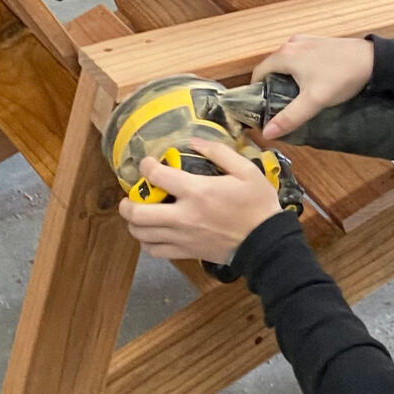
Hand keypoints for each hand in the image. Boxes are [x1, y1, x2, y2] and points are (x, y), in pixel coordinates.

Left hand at [118, 137, 283, 263]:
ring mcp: (183, 237)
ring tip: (140, 214)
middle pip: (138, 213)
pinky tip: (153, 233)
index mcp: (197, 192)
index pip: (157, 176)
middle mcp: (184, 216)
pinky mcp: (187, 252)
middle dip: (127, 204)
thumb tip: (193, 141)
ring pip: (142, 234)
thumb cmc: (257, 204)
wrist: (266, 242)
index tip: (148, 164)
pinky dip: (147, 242)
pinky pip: (155, 251)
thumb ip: (218, 152)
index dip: (146, 166)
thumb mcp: (246, 170)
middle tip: (132, 196)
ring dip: (135, 223)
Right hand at [253, 36, 374, 139]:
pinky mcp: (318, 42)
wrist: (372, 60)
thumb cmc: (341, 77)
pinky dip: (298, 69)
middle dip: (271, 85)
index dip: (256, 90)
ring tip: (294, 96)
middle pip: (272, 66)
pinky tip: (310, 82)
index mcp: (285, 54)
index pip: (259, 72)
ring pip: (286, 61)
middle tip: (277, 105)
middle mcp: (291, 43)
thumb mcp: (314, 101)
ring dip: (285, 76)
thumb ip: (289, 117)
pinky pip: (299, 56)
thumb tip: (267, 133)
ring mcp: (305, 40)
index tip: (260, 106)